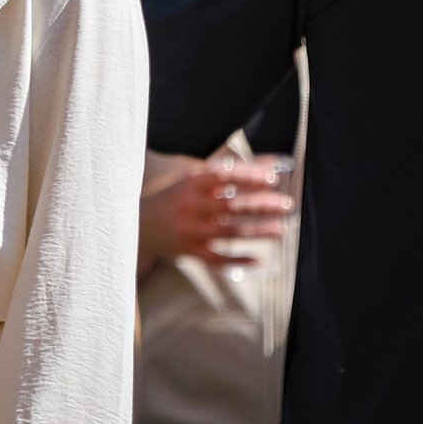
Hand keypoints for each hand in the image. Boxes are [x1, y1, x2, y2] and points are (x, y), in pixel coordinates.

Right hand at [138, 154, 295, 265]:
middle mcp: (190, 206)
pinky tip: (258, 258)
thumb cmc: (174, 196)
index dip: (249, 176)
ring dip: (258, 231)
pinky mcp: (189, 252)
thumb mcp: (196, 177)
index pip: (224, 175)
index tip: (273, 179)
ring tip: (280, 229)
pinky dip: (238, 259)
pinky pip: (217, 258)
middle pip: (231, 205)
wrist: (137, 224)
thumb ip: (231, 170)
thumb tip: (269, 164)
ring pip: (230, 232)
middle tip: (286, 205)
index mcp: (191, 183)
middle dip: (262, 205)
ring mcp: (189, 230)